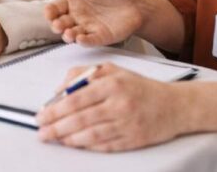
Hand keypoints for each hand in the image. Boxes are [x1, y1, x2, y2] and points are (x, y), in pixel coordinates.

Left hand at [36, 63, 181, 151]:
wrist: (176, 106)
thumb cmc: (140, 87)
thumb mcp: (113, 71)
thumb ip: (83, 75)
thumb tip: (59, 89)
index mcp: (112, 83)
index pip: (76, 98)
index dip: (55, 109)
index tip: (41, 114)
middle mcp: (119, 103)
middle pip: (80, 118)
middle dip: (56, 126)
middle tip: (41, 131)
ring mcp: (127, 123)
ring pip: (90, 134)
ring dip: (68, 138)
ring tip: (54, 138)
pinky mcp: (133, 140)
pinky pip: (105, 145)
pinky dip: (87, 145)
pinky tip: (74, 143)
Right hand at [44, 0, 142, 45]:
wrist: (135, 3)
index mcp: (73, 1)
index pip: (56, 7)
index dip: (50, 11)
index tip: (48, 13)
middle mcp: (78, 16)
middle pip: (61, 23)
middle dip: (57, 25)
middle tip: (57, 25)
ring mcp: (88, 28)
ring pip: (73, 34)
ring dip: (68, 35)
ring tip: (68, 34)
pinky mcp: (101, 37)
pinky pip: (90, 40)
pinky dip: (84, 41)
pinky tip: (80, 39)